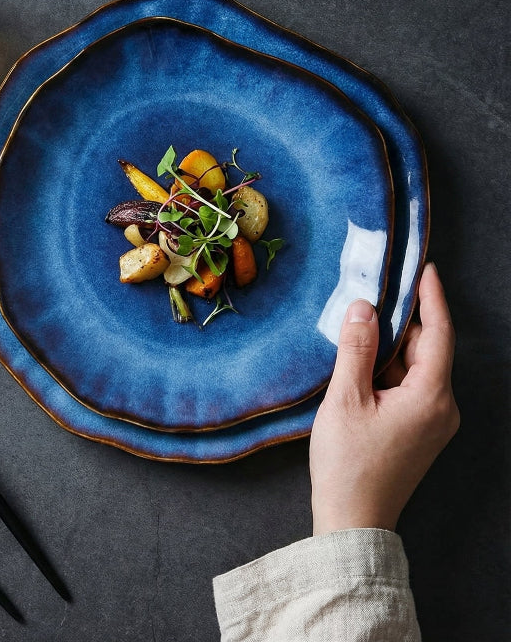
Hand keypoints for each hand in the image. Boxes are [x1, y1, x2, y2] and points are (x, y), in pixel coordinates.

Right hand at [309, 262, 458, 533]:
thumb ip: (356, 348)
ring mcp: (434, 422)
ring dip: (391, 348)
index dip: (432, 298)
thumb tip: (363, 307)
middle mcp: (442, 408)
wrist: (353, 518)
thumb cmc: (348, 462)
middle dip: (401, 323)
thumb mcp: (345, 398)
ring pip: (416, 369)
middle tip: (374, 295)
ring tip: (359, 328)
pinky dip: (389, 370)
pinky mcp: (420, 432)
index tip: (425, 269)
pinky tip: (362, 363)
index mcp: (431, 397)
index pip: (438, 334)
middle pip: (426, 350)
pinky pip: (411, 387)